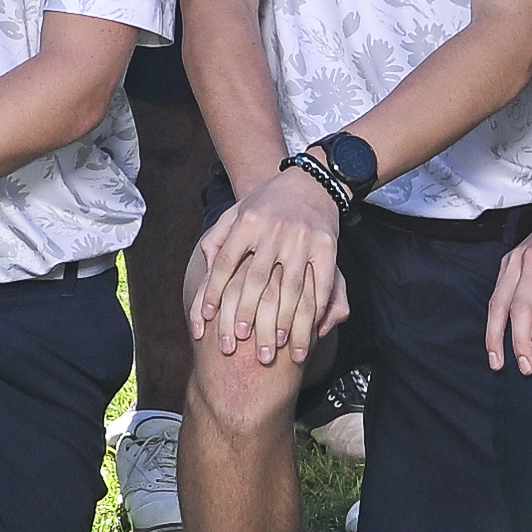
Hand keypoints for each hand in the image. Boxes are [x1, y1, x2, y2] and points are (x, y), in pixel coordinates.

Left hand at [193, 173, 353, 378]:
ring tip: (277, 350)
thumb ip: (217, 239)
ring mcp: (302, 238)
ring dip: (284, 323)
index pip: (225, 263)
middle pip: (256, 280)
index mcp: (248, 221)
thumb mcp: (237, 211)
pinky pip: (321, 284)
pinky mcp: (327, 246)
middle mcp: (274, 230)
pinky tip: (310, 332)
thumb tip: (206, 268)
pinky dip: (316, 310)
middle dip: (245, 314)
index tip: (204, 320)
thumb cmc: (267, 203)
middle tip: (237, 342)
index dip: (212, 292)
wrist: (312, 181)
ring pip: (291, 288)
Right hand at [487, 197, 531, 376]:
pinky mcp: (508, 263)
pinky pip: (495, 296)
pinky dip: (492, 323)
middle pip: (522, 305)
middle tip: (530, 369)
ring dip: (497, 336)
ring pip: (499, 302)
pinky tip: (495, 346)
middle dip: (523, 340)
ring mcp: (518, 259)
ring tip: (500, 365)